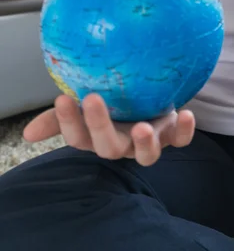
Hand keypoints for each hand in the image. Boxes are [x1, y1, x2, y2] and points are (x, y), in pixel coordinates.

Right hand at [23, 93, 195, 165]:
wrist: (148, 99)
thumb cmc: (113, 104)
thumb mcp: (85, 106)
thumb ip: (60, 118)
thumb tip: (27, 134)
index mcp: (98, 138)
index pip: (78, 138)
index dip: (68, 121)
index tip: (63, 97)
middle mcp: (122, 144)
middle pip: (109, 148)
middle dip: (100, 126)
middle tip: (92, 100)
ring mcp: (148, 141)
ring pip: (147, 155)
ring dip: (146, 144)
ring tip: (143, 128)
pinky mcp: (171, 134)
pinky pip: (181, 140)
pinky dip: (185, 131)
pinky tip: (187, 114)